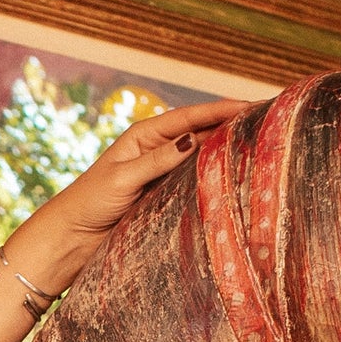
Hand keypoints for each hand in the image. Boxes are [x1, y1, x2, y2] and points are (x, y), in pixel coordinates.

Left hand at [38, 97, 255, 269]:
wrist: (71, 237)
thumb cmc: (89, 203)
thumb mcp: (123, 178)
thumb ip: (156, 160)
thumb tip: (194, 139)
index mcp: (143, 136)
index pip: (190, 117)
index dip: (221, 109)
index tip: (253, 104)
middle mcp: (156, 150)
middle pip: (201, 132)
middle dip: (232, 125)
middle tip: (269, 120)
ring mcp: (162, 173)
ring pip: (202, 157)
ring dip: (227, 151)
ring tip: (261, 144)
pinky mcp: (163, 196)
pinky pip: (195, 181)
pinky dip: (214, 176)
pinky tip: (236, 176)